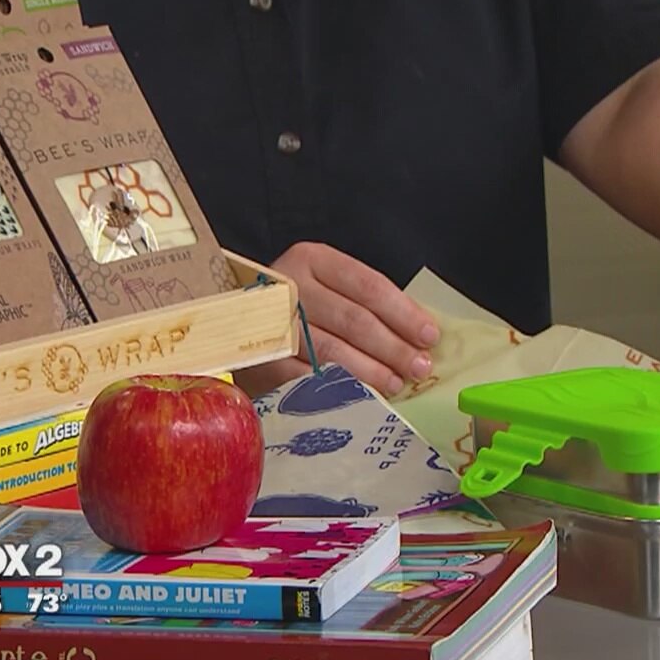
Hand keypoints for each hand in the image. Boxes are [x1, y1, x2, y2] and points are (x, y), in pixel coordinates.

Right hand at [233, 242, 438, 397]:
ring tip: (397, 384)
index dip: (404, 313)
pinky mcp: (260, 360)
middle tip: (420, 367)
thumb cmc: (296, 308)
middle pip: (354, 319)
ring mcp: (270, 323)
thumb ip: (367, 305)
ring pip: (333, 351)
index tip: (430, 336)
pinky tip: (362, 398)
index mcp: (312, 260)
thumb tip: (419, 337)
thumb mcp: (327, 290)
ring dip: (372, 371)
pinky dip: (339, 390)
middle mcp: (289, 285)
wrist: (229, 326)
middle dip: (394, 347)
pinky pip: (307, 378)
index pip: (368, 285)